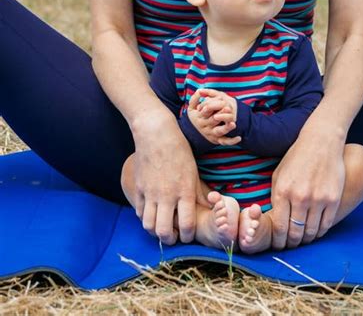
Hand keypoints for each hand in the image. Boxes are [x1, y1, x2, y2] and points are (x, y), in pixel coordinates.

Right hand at [131, 110, 206, 244]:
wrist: (156, 133)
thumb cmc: (179, 150)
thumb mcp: (193, 170)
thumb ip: (199, 192)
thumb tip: (210, 207)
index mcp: (184, 190)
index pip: (187, 225)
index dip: (188, 236)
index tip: (188, 235)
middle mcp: (167, 195)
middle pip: (165, 232)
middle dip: (170, 240)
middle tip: (174, 237)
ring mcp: (150, 193)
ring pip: (149, 226)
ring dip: (155, 232)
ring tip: (161, 228)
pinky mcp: (139, 188)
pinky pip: (140, 212)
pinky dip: (145, 218)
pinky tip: (151, 214)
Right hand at [187, 88, 240, 145]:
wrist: (191, 135)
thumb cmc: (194, 118)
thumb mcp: (191, 109)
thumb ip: (194, 99)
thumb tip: (199, 90)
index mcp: (200, 117)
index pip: (206, 110)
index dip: (213, 104)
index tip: (222, 99)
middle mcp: (206, 126)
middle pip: (213, 120)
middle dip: (222, 114)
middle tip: (229, 108)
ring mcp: (211, 134)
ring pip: (219, 131)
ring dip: (226, 128)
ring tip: (233, 124)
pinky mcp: (217, 140)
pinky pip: (224, 142)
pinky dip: (232, 141)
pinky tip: (239, 137)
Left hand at [271, 125, 345, 248]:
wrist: (321, 141)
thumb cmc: (297, 157)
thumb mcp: (279, 173)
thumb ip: (276, 196)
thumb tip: (275, 220)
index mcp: (282, 191)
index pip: (279, 227)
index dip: (278, 241)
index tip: (279, 245)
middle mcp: (299, 197)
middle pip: (295, 233)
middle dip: (292, 243)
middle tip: (291, 245)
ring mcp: (318, 199)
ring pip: (311, 231)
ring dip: (306, 239)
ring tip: (303, 239)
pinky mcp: (333, 199)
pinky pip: (326, 225)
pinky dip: (320, 232)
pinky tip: (316, 231)